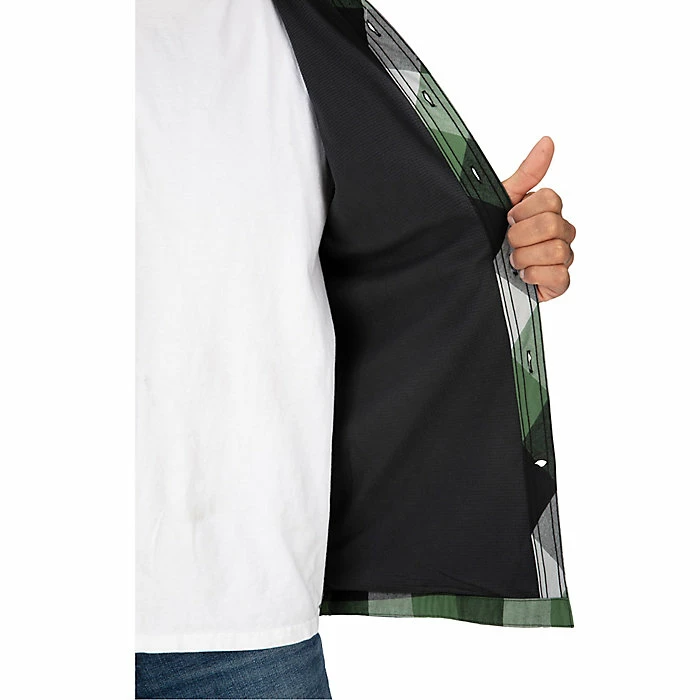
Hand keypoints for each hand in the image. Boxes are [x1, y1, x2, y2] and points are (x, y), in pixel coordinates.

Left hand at [500, 136, 575, 301]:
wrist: (472, 270)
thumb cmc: (488, 236)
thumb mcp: (501, 201)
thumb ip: (526, 174)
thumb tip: (547, 141)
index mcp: (547, 211)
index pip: (550, 199)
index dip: (524, 210)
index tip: (507, 218)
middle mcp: (559, 232)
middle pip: (553, 224)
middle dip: (521, 235)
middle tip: (507, 242)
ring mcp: (561, 258)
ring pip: (557, 250)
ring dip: (526, 256)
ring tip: (512, 260)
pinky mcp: (558, 283)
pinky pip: (559, 275)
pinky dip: (535, 275)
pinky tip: (522, 275)